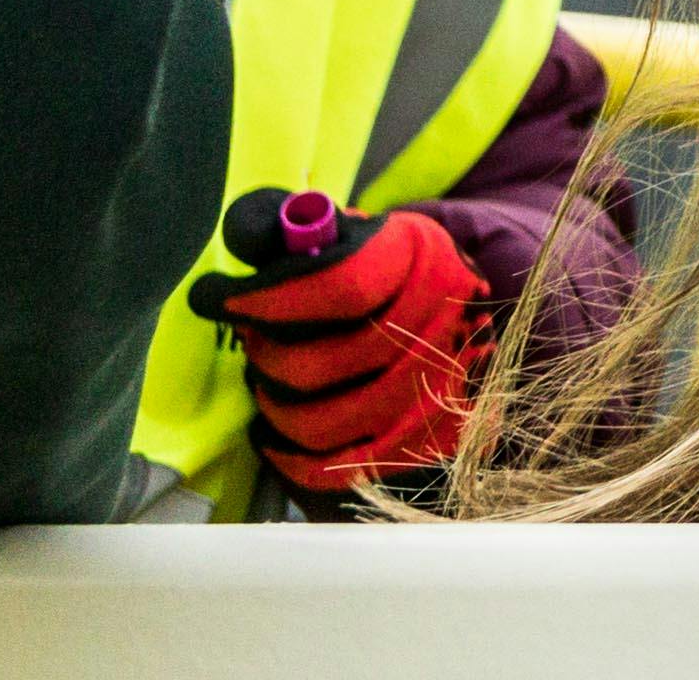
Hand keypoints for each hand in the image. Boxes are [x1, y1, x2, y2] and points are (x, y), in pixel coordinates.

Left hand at [201, 200, 493, 498]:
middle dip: (267, 355)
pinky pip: (338, 468)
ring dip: (275, 405)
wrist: (474, 314)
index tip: (224, 297)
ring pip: (326, 423)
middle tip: (251, 339)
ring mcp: (439, 395)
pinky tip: (270, 434)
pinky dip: (289, 456)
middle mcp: (443, 328)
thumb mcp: (360, 232)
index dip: (274, 297)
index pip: (342, 285)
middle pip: (325, 364)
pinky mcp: (426, 445)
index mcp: (427, 261)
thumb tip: (245, 233)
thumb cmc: (396, 271)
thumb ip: (299, 230)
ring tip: (265, 381)